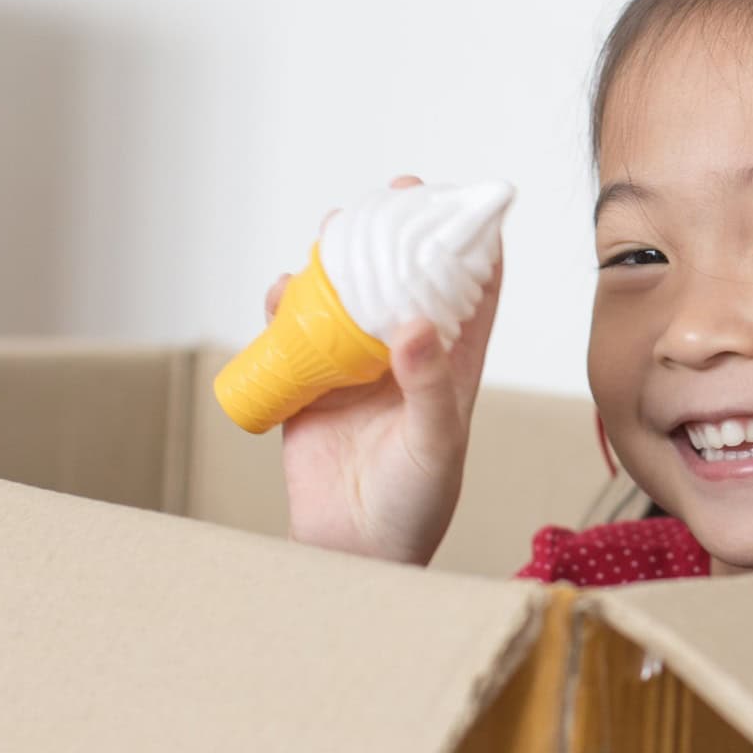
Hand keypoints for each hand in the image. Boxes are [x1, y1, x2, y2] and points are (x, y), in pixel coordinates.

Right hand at [276, 175, 500, 564]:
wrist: (354, 554)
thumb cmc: (415, 505)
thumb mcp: (435, 444)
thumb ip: (428, 386)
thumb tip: (415, 325)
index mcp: (452, 366)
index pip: (473, 293)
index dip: (471, 244)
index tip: (463, 200)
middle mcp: (405, 359)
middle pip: (404, 280)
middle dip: (396, 235)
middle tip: (387, 198)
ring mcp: (355, 370)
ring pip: (346, 299)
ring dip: (337, 262)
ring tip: (330, 232)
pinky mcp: (310, 388)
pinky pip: (294, 336)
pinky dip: (284, 308)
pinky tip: (280, 292)